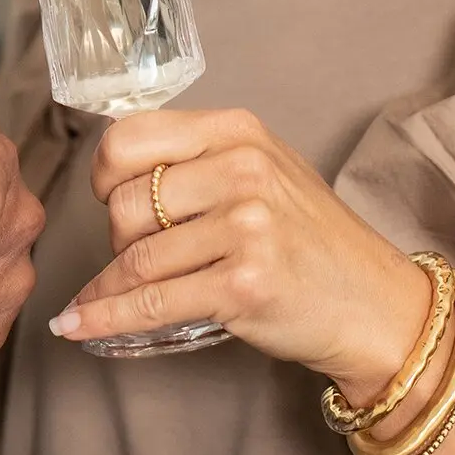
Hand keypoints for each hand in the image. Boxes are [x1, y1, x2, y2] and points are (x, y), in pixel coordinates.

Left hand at [50, 109, 428, 398]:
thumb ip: (199, 158)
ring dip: (112, 283)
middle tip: (140, 251)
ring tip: (112, 292)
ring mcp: (246, 228)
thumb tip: (112, 170)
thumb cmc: (309, 236)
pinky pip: (151, 303)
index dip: (104, 170)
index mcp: (238, 130)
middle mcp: (243, 170)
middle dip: (117, 235)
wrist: (376, 303)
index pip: (131, 136)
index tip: (106, 193)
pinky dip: (107, 318)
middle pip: (125, 201)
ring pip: (135, 255)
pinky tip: (78, 324)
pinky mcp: (244, 286)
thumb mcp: (263, 167)